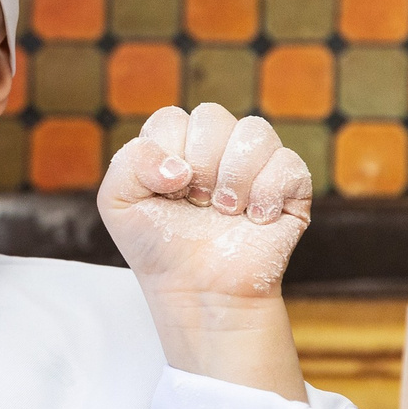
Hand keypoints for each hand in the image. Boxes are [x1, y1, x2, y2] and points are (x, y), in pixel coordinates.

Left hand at [98, 104, 311, 400]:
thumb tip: (178, 164)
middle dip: (200, 163)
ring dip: (234, 175)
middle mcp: (217, 149)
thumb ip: (129, 162)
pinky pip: (288, 163)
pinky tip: (256, 219)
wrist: (199, 293)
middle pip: (212, 116)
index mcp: (177, 146)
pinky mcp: (290, 188)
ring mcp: (255, 165)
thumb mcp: (117, 202)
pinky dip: (268, 193)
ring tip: (226, 211)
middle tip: (197, 202)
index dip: (167, 152)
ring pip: (255, 130)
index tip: (168, 191)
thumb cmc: (159, 249)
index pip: (173, 118)